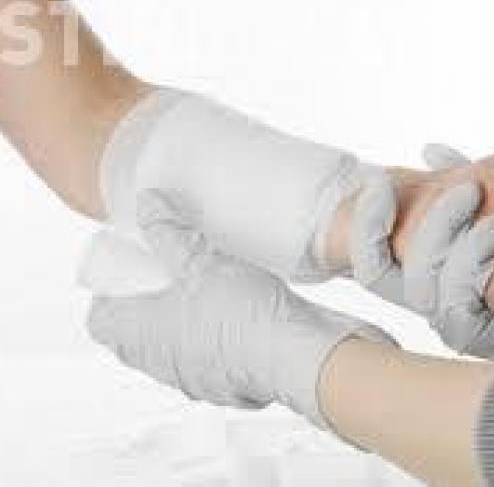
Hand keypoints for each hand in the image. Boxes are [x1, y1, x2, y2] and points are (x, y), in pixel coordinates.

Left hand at [85, 190, 395, 427]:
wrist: (297, 356)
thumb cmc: (244, 314)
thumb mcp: (203, 260)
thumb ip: (171, 232)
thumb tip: (149, 204)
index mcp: (141, 335)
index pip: (98, 322)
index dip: (108, 295)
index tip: (130, 273)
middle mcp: (161, 364)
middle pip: (135, 336)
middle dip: (148, 307)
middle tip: (169, 277)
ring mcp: (193, 381)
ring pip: (173, 351)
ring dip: (182, 326)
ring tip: (206, 294)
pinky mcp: (227, 387)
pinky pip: (209, 363)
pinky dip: (215, 343)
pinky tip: (236, 319)